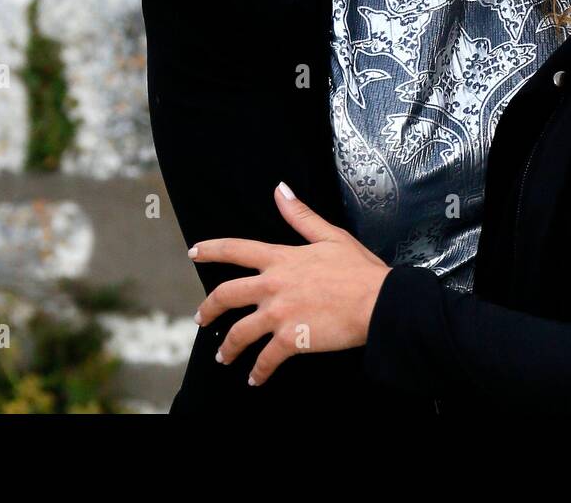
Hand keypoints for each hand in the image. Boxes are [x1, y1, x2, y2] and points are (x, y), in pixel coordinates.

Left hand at [190, 183, 390, 385]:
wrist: (377, 301)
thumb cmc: (358, 269)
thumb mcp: (330, 235)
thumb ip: (301, 215)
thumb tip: (280, 190)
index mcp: (281, 258)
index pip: (237, 250)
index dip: (211, 249)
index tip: (193, 252)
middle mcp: (273, 285)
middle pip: (226, 295)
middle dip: (208, 309)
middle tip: (200, 319)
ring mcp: (279, 314)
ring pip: (239, 333)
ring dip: (228, 348)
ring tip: (223, 357)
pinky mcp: (290, 340)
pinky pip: (265, 360)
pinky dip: (258, 373)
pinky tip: (255, 379)